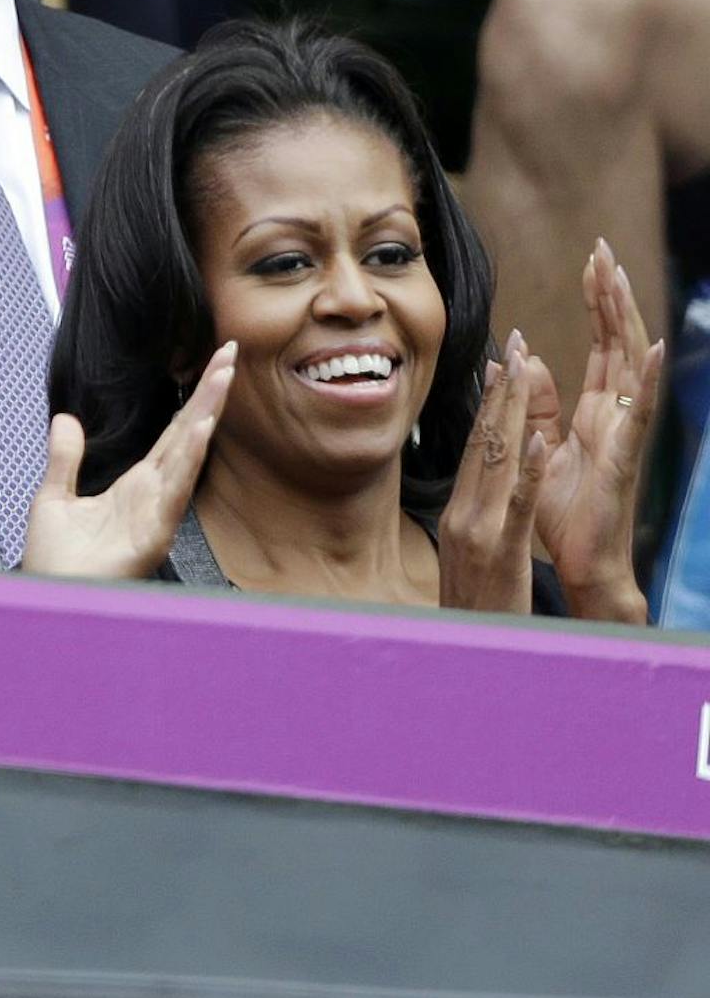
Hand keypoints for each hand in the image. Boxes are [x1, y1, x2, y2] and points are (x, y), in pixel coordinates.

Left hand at [22, 342, 235, 577]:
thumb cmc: (55, 563)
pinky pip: (174, 492)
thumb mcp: (54, 497)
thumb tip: (66, 418)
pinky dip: (188, 460)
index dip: (192, 399)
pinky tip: (201, 430)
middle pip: (188, 435)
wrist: (48, 598)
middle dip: (209, 394)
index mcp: (135, 487)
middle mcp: (153, 496)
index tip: (212, 364)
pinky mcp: (152, 536)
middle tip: (230, 352)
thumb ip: (65, 458)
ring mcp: (157, 515)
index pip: (172, 434)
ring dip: (205, 416)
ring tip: (222, 378)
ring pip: (187, 457)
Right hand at [439, 333, 546, 613]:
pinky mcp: (502, 553)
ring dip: (513, 412)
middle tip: (515, 342)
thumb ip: (471, 520)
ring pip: (498, 462)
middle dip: (502, 390)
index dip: (490, 402)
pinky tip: (541, 440)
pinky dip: (530, 471)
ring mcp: (480, 533)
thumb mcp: (466, 557)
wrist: (456, 654)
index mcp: (459, 515)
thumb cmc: (472, 609)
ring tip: (525, 368)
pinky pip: (518, 506)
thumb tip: (475, 491)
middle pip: (484, 443)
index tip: (501, 363)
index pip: (475, 448)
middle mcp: (464, 515)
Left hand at [527, 238, 662, 622]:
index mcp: (597, 412)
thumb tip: (526, 360)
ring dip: (625, 320)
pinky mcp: (624, 457)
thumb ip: (537, 406)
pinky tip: (654, 346)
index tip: (590, 262)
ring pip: (630, 365)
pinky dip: (648, 378)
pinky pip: (639, 413)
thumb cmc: (564, 513)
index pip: (601, 346)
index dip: (597, 304)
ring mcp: (625, 433)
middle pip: (618, 343)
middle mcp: (616, 415)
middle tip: (602, 249)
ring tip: (619, 277)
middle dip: (611, 296)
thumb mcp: (541, 448)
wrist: (580, 563)